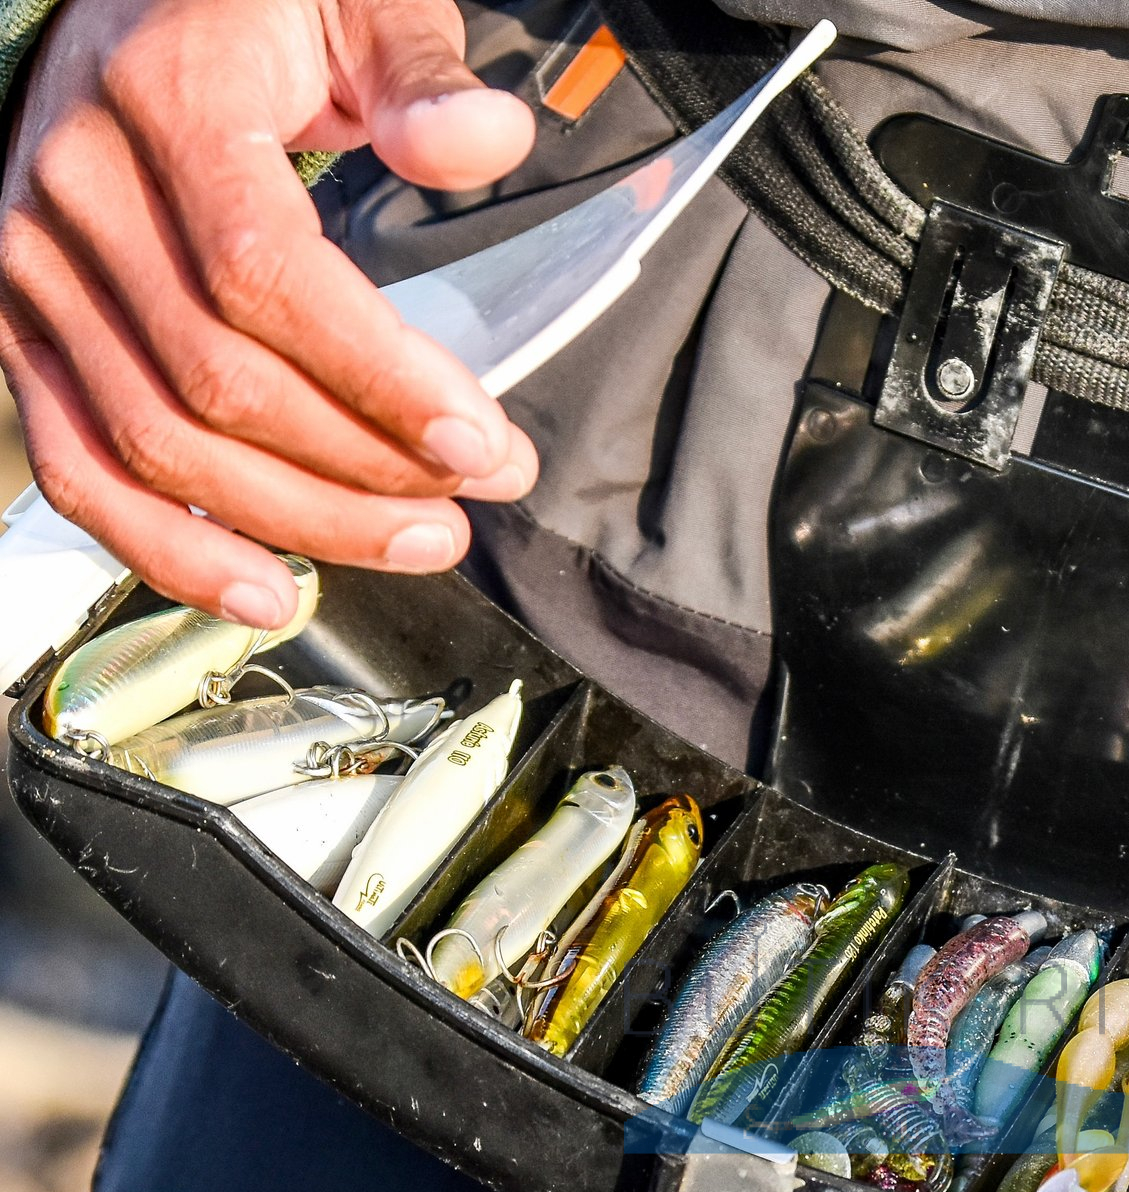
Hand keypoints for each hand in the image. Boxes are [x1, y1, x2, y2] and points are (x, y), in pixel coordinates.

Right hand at [0, 0, 538, 624]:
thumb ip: (419, 68)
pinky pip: (83, 468)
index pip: (267, 277)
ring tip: (420, 538)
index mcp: (167, 103)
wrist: (121, 2)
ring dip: (303, 521)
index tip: (478, 439)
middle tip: (473, 495)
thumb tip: (479, 142)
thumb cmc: (245, 8)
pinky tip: (268, 590)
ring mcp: (39, 273)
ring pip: (162, 444)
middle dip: (368, 465)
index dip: (379, 378)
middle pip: (223, 382)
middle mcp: (80, 194)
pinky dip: (170, 550)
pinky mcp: (26, 333)